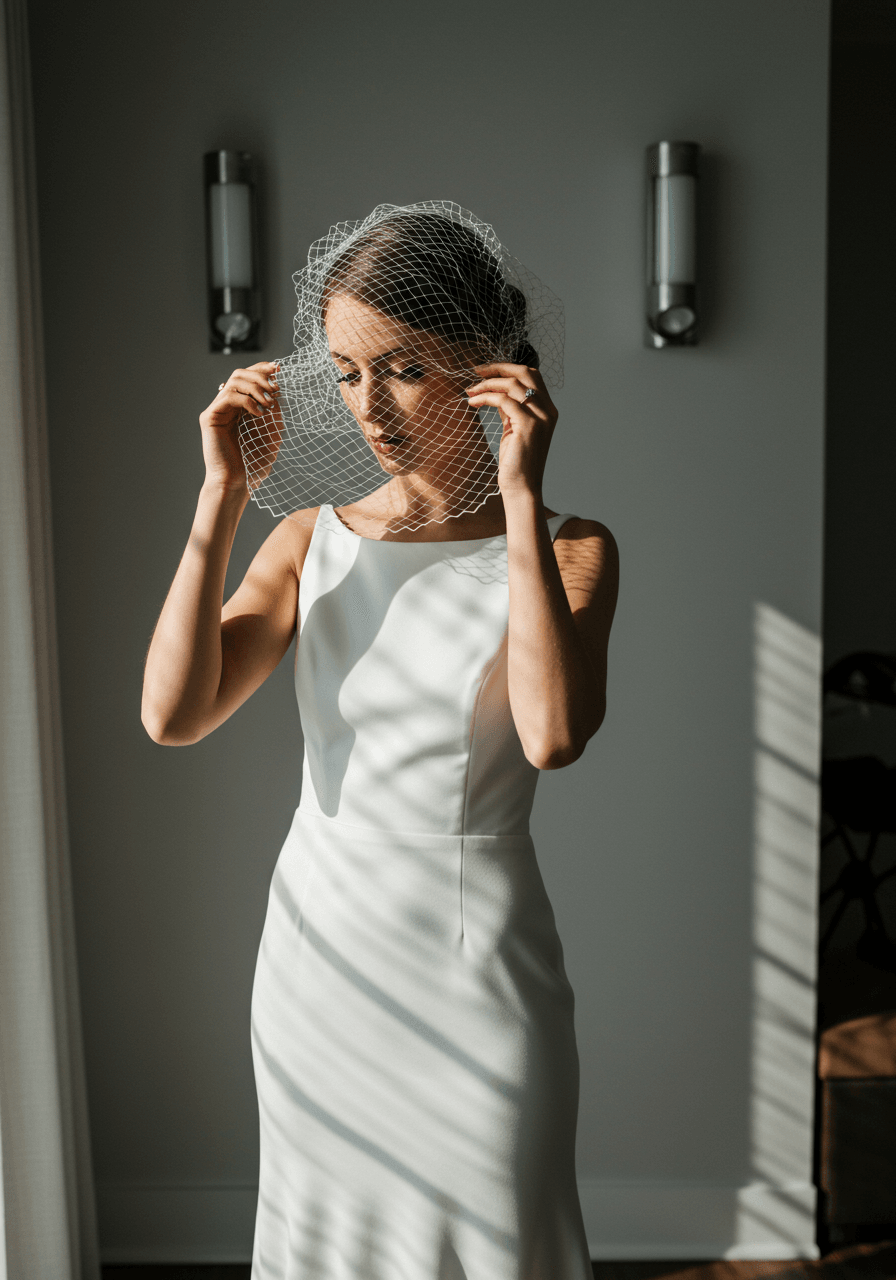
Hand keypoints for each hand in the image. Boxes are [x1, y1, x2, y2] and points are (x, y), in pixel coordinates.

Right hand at [198, 361, 281, 492]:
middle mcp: (227, 405)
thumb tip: (277, 390)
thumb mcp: (272, 433)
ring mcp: (218, 410)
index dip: (263, 369)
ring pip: (234, 380)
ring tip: (268, 404)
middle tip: (275, 387)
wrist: (237, 483)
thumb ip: (274, 412)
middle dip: (260, 375)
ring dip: (256, 387)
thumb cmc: (253, 463)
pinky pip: (228, 395)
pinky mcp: (210, 417)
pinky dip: (247, 400)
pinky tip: (258, 413)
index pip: (249, 378)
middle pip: (240, 373)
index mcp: (241, 407)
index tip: (279, 369)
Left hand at [465, 363, 557, 498]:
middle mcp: (547, 410)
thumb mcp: (513, 429)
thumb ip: (510, 409)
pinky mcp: (528, 425)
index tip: (485, 371)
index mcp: (547, 409)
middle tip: (476, 371)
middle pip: (525, 372)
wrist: (521, 488)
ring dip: (487, 384)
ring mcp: (540, 417)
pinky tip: (472, 403)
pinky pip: (503, 400)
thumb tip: (495, 391)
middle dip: (498, 367)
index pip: (531, 376)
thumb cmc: (516, 462)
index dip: (507, 368)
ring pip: (512, 384)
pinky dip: (485, 397)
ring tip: (469, 391)